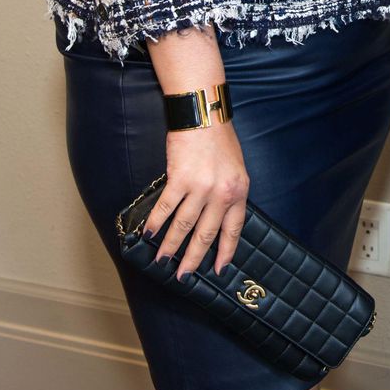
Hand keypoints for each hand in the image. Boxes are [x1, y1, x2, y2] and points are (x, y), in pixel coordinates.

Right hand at [143, 121, 249, 279]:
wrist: (205, 113)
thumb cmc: (220, 138)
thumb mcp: (236, 168)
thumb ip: (229, 192)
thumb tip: (217, 216)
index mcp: (239, 191)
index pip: (233, 229)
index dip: (226, 251)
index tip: (219, 270)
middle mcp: (222, 193)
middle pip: (206, 234)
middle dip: (194, 259)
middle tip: (184, 276)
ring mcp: (201, 187)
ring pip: (184, 226)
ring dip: (171, 246)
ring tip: (163, 261)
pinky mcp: (180, 179)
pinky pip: (166, 207)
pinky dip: (156, 223)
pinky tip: (149, 235)